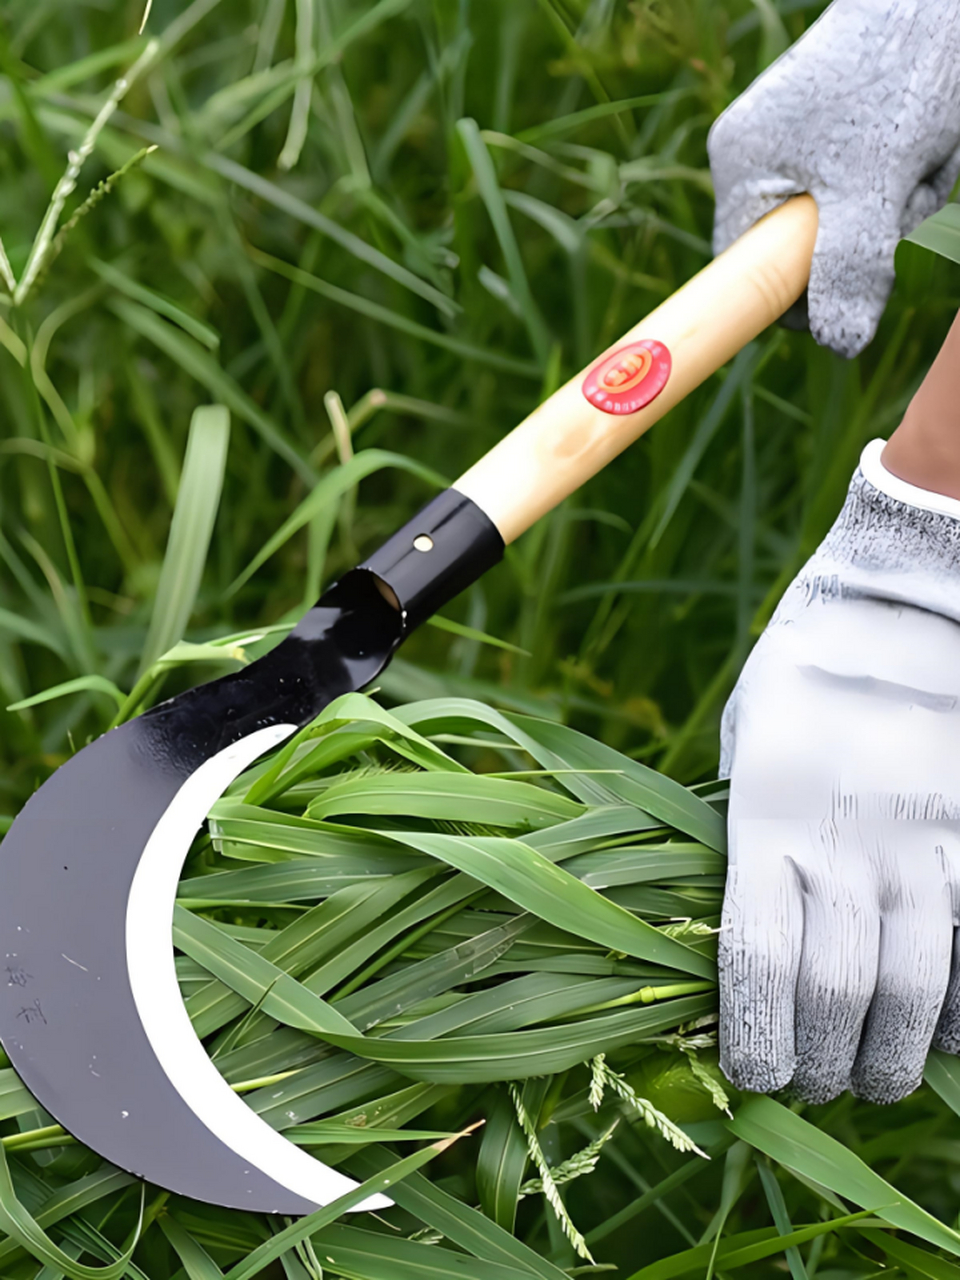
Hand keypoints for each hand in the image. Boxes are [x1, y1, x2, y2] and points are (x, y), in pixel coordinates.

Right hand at [708, 0, 959, 357]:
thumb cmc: (900, 71)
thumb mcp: (876, 183)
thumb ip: (851, 265)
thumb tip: (838, 347)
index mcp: (743, 169)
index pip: (747, 276)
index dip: (798, 300)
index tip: (851, 294)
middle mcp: (758, 159)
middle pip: (802, 255)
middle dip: (866, 242)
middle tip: (906, 199)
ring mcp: (796, 146)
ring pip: (844, 228)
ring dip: (897, 213)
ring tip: (923, 162)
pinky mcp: (838, 137)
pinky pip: (865, 197)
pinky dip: (904, 188)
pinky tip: (924, 153)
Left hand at [720, 441, 959, 1103]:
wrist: (909, 597)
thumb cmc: (808, 666)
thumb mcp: (746, 739)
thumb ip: (749, 828)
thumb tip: (743, 920)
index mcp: (770, 819)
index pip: (757, 965)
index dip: (755, 1042)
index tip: (753, 1078)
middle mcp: (850, 845)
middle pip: (840, 998)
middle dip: (825, 1065)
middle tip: (819, 1084)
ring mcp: (931, 846)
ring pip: (921, 993)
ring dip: (897, 1055)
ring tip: (879, 1073)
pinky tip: (946, 1026)